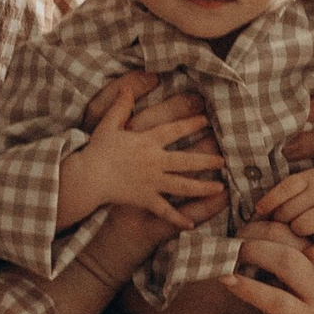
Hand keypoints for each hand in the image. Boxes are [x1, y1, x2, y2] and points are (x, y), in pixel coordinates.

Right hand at [56, 73, 227, 233]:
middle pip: (186, 161)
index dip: (191, 123)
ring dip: (202, 187)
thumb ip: (121, 107)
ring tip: (220, 188)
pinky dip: (177, 218)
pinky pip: (164, 211)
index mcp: (147, 142)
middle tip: (224, 160)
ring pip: (183, 186)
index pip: (174, 130)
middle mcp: (154, 161)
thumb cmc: (97, 151)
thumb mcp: (108, 125)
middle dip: (207, 160)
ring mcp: (152, 182)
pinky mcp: (145, 199)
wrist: (88, 177)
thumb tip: (126, 88)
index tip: (206, 119)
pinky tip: (190, 224)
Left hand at [225, 220, 313, 313]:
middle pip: (284, 232)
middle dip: (251, 230)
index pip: (297, 222)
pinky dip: (247, 288)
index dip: (267, 219)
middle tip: (232, 241)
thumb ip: (313, 264)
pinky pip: (274, 299)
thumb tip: (274, 252)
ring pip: (281, 258)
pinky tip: (228, 282)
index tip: (248, 226)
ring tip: (227, 257)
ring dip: (248, 252)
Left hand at [254, 162, 313, 255]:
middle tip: (278, 230)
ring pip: (302, 227)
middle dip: (279, 224)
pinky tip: (308, 255)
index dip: (269, 202)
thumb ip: (291, 192)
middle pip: (288, 212)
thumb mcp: (313, 179)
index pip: (283, 189)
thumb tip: (260, 211)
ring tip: (296, 238)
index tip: (259, 213)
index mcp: (309, 178)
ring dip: (295, 236)